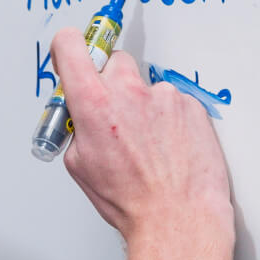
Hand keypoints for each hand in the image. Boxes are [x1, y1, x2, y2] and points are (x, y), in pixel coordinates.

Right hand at [51, 28, 234, 240]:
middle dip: (110, 82)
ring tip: (146, 142)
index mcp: (93, 103)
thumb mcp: (79, 164)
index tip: (71, 54)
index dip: (68, 48)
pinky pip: (171, 101)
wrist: (177, 215)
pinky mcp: (190, 104)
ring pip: (144, 85)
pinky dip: (167, 118)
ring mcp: (163, 95)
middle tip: (113, 113)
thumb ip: (77, 128)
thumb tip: (80, 117)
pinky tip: (166, 145)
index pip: (71, 45)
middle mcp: (128, 90)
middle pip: (113, 61)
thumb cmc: (131, 199)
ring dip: (141, 105)